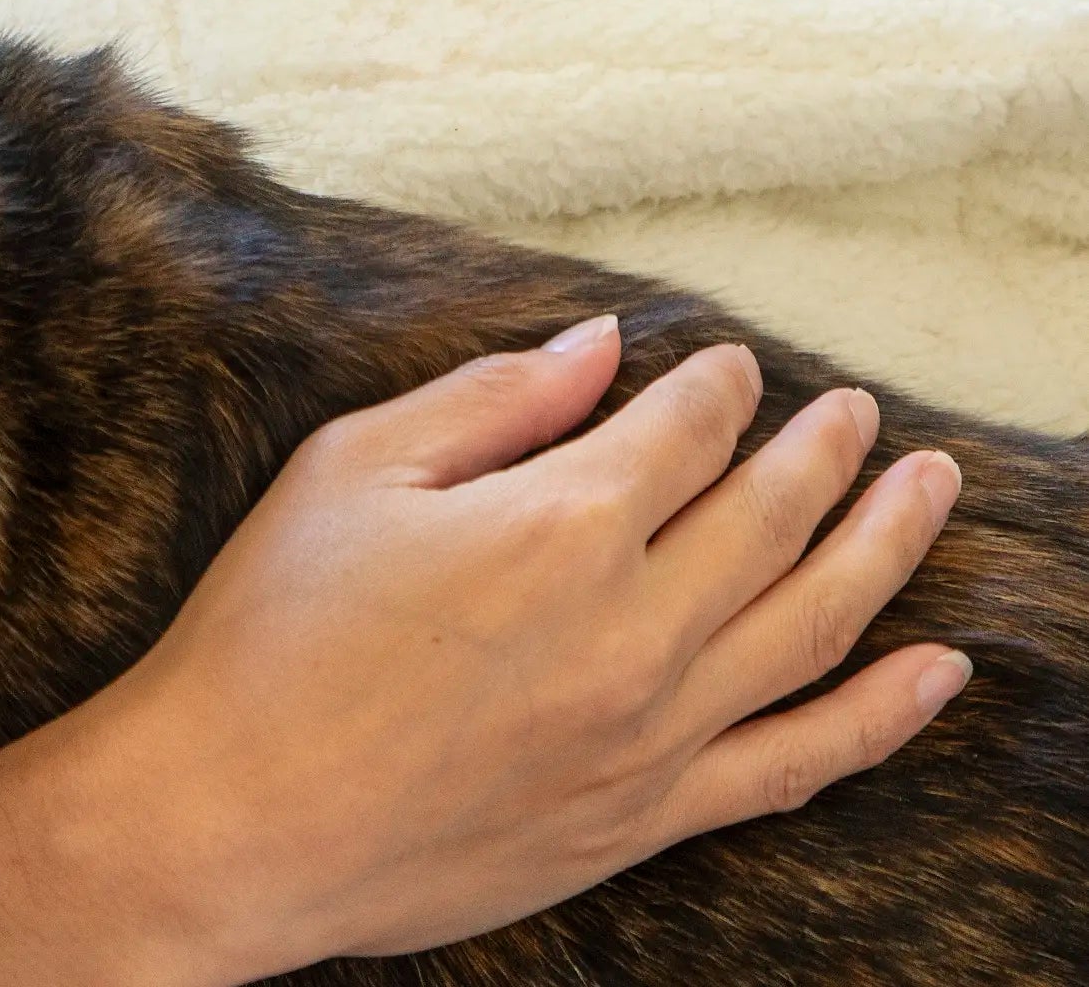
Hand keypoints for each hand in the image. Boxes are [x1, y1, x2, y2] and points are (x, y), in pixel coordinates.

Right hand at [89, 317, 966, 981]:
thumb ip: (492, 400)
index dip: (716, 386)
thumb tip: (597, 347)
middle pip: (770, 516)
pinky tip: (934, 674)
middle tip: (859, 412)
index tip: (730, 364)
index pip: (685, 431)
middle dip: (825, 451)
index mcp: (559, 525)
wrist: (235, 821)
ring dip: (885, 548)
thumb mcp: (354, 469)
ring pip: (812, 625)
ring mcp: (652, 733)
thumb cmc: (273, 632)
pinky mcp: (646, 817)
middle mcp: (631, 628)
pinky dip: (881, 716)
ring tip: (928, 491)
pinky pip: (797, 761)